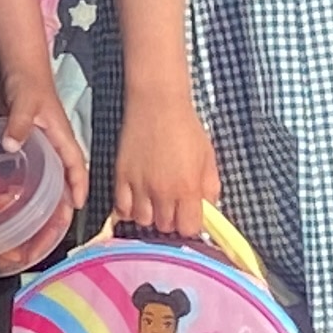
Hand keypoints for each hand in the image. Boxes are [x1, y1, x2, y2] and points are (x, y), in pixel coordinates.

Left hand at [0, 69, 89, 277]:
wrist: (16, 66)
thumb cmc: (27, 81)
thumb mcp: (24, 102)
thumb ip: (19, 124)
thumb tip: (10, 145)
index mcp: (61, 136)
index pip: (76, 166)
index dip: (79, 186)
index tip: (78, 207)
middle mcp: (55, 143)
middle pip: (65, 176)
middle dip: (65, 200)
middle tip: (57, 224)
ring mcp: (42, 143)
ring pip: (51, 174)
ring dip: (49, 194)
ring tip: (41, 219)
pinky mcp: (28, 141)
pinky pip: (35, 167)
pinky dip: (32, 182)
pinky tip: (20, 195)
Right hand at [113, 92, 219, 240]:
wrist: (157, 104)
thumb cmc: (186, 128)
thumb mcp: (207, 158)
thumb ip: (210, 188)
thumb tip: (208, 210)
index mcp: (187, 188)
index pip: (188, 229)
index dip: (190, 225)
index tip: (190, 216)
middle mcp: (162, 192)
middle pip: (165, 227)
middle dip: (171, 219)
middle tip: (173, 204)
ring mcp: (139, 186)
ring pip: (143, 221)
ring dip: (150, 215)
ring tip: (155, 201)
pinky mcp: (121, 177)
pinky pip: (121, 208)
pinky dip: (129, 208)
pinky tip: (137, 198)